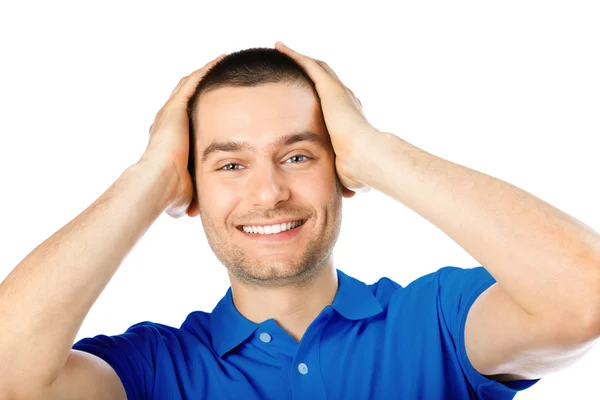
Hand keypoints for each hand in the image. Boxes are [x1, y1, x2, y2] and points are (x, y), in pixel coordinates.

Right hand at [140, 53, 224, 217]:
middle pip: (189, 98)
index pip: (187, 120)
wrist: (157, 186)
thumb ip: (189, 196)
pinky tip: (221, 60)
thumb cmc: (169, 194)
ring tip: (224, 61)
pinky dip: (206, 70)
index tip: (217, 105)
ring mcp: (170, 113)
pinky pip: (193, 82)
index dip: (201, 110)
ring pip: (190, 85)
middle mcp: (168, 122)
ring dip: (207, 74)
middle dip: (206, 87)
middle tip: (224, 78)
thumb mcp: (183, 192)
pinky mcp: (175, 108)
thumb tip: (192, 211)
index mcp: (171, 140)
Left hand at [274, 41, 378, 193]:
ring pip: (316, 68)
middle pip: (324, 81)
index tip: (306, 95)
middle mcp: (345, 101)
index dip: (319, 96)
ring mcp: (338, 92)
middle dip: (307, 73)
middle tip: (290, 68)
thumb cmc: (358, 169)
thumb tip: (349, 192)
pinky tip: (280, 47)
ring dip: (299, 60)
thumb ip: (346, 176)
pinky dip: (295, 55)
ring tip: (282, 51)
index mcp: (349, 119)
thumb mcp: (347, 171)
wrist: (365, 158)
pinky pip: (309, 66)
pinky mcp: (330, 88)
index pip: (332, 102)